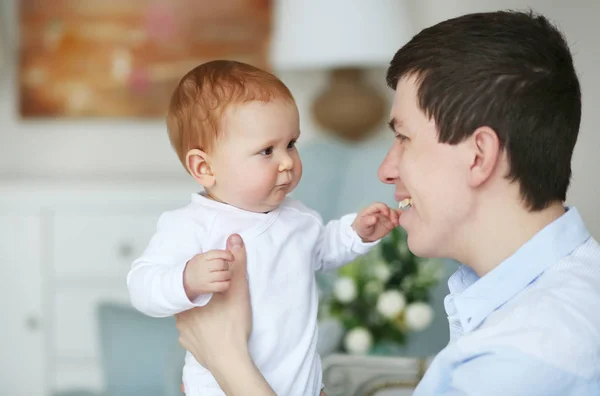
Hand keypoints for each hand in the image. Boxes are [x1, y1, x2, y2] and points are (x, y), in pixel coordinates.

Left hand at [176, 234, 251, 369]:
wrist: (230, 360)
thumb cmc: (233, 324)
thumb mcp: (238, 290)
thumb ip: (237, 264)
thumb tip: (234, 238)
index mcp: (190, 299)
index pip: (192, 285)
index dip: (203, 284)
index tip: (213, 287)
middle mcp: (181, 315)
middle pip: (191, 301)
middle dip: (202, 299)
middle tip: (217, 301)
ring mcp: (184, 333)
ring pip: (189, 318)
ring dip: (200, 316)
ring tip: (216, 316)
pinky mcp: (189, 347)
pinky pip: (192, 335)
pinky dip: (200, 332)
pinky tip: (212, 331)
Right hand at [183, 249, 233, 300]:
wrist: (185, 281)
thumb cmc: (198, 267)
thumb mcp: (202, 257)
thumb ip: (216, 253)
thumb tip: (234, 239)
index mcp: (202, 257)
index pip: (218, 253)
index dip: (228, 255)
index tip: (231, 258)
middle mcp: (203, 267)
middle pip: (221, 264)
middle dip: (227, 266)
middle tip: (226, 268)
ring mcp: (204, 278)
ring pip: (223, 275)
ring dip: (228, 275)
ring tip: (226, 275)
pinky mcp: (206, 288)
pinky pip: (222, 286)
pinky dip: (226, 284)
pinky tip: (225, 282)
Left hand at [352, 202, 400, 241]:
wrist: (364, 236)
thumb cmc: (361, 227)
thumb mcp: (362, 225)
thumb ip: (368, 221)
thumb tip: (374, 218)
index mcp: (372, 209)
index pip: (379, 205)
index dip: (384, 208)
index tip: (386, 214)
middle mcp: (381, 211)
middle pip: (389, 209)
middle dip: (392, 213)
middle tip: (394, 221)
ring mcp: (386, 217)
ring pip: (394, 213)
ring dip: (397, 216)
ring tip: (397, 223)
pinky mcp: (391, 223)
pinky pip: (397, 219)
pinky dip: (400, 220)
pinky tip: (401, 223)